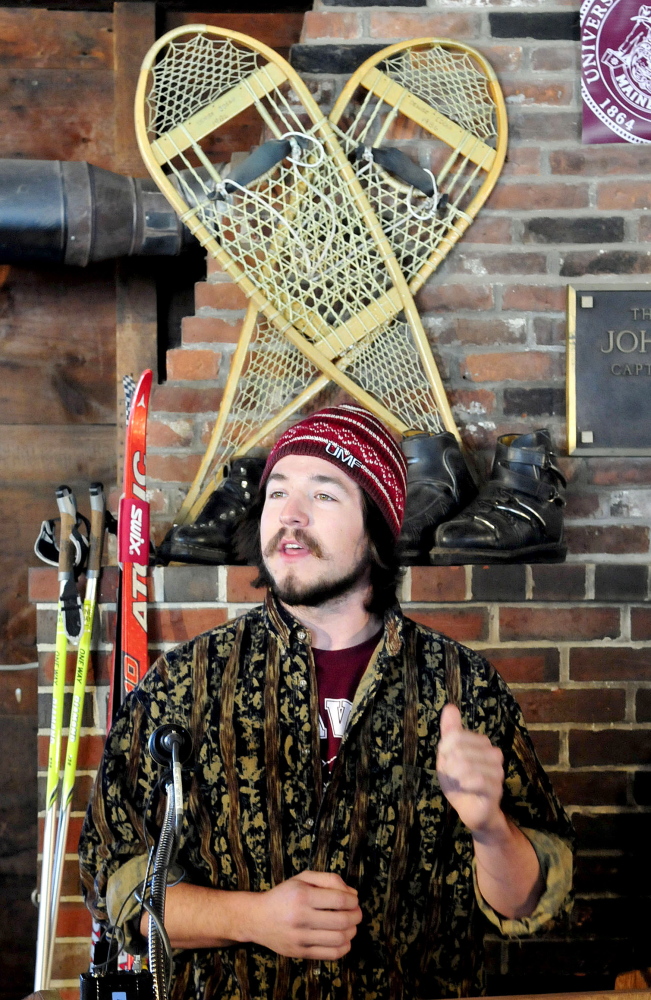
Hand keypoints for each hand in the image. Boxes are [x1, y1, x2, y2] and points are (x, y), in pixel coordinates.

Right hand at [243, 870, 361, 959]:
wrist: (258, 918)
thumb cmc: (284, 895)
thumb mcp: (303, 878)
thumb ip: (329, 880)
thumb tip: (353, 895)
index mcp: (302, 895)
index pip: (340, 901)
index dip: (353, 901)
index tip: (354, 901)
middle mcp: (300, 917)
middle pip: (342, 921)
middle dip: (356, 916)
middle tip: (356, 913)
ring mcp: (300, 937)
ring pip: (339, 939)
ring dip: (352, 932)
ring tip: (350, 926)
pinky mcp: (300, 952)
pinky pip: (330, 954)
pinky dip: (344, 947)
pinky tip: (343, 939)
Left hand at [436, 703, 505, 836]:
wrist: (472, 812)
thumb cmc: (460, 782)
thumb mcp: (449, 756)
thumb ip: (450, 731)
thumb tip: (450, 706)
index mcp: (482, 743)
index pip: (455, 735)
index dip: (444, 751)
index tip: (447, 762)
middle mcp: (494, 754)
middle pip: (459, 750)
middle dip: (449, 766)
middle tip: (453, 777)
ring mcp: (498, 772)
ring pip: (466, 765)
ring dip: (455, 778)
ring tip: (459, 785)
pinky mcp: (496, 789)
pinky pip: (478, 779)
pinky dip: (465, 784)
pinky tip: (465, 788)